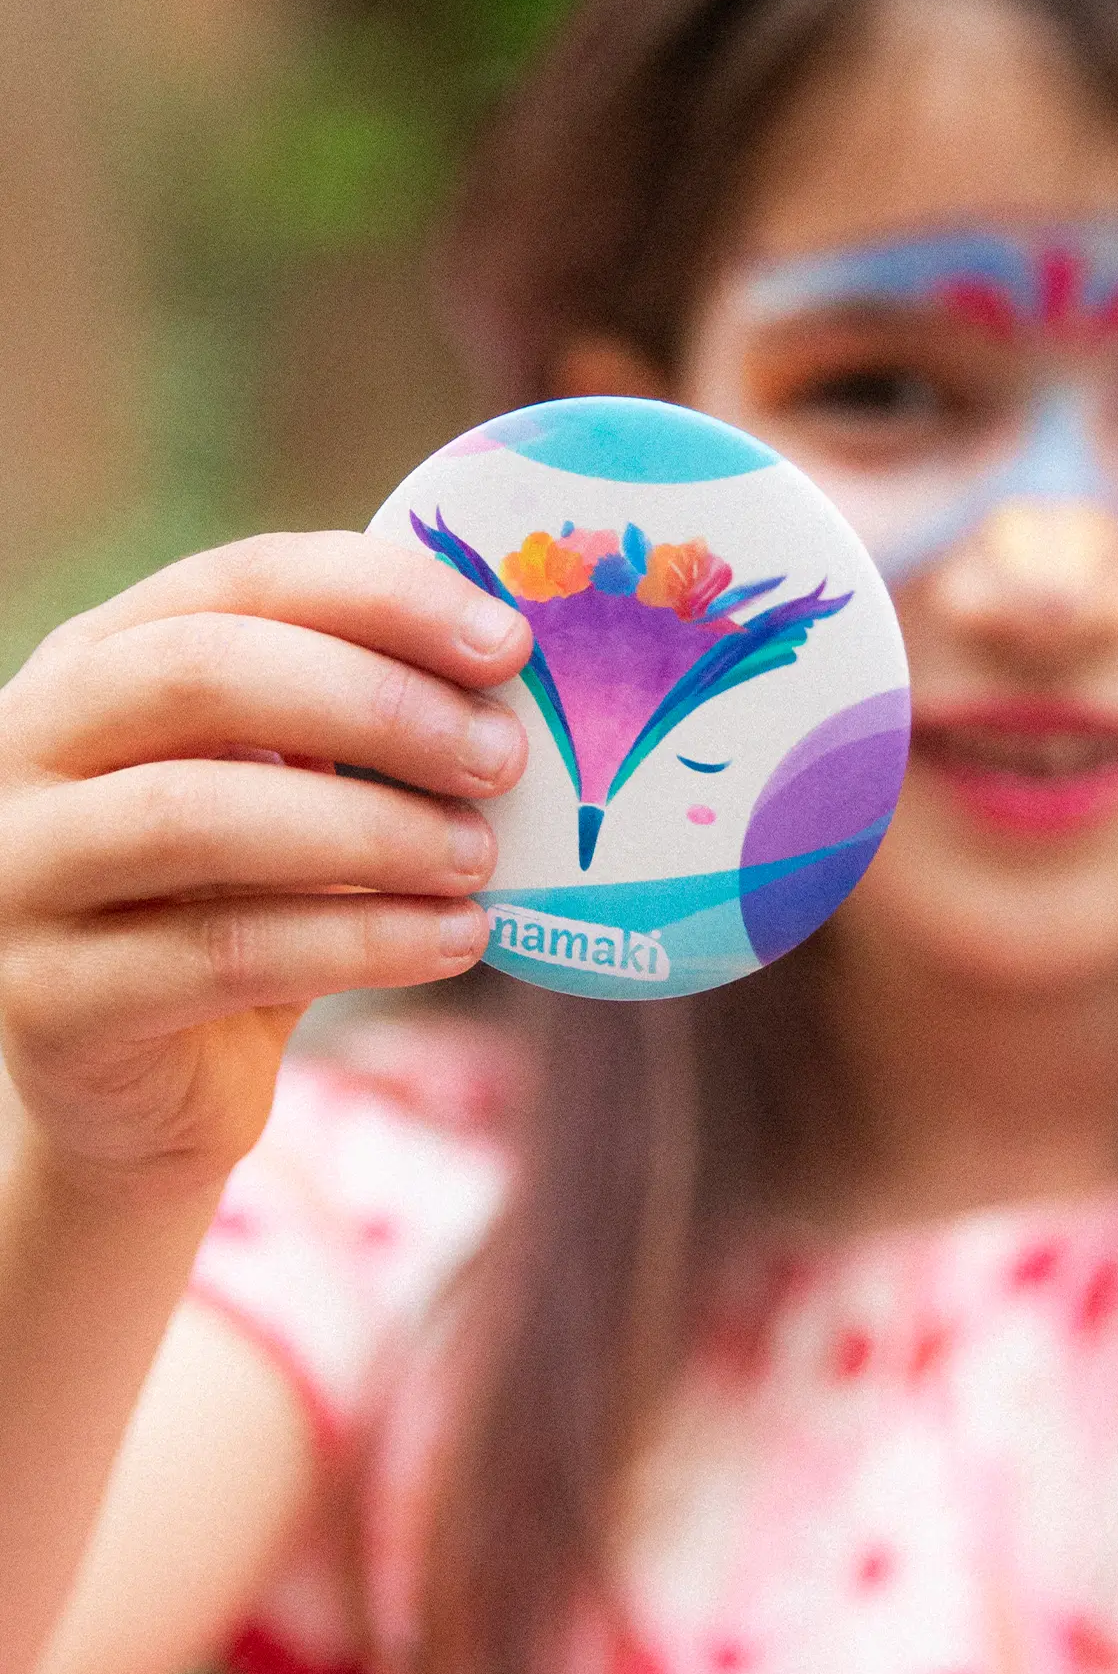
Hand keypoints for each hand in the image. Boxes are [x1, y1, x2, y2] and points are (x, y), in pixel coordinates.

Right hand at [0, 531, 531, 1194]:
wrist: (138, 1092)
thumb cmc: (239, 905)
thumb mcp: (286, 790)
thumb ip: (355, 721)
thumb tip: (512, 662)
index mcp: (99, 660)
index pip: (239, 581)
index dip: (381, 596)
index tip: (508, 643)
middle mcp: (28, 743)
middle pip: (201, 675)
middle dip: (377, 706)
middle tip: (501, 756)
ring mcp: (19, 872)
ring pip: (200, 816)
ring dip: (372, 830)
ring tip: (479, 857)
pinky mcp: (50, 1001)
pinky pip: (221, 954)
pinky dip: (361, 941)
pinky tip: (456, 940)